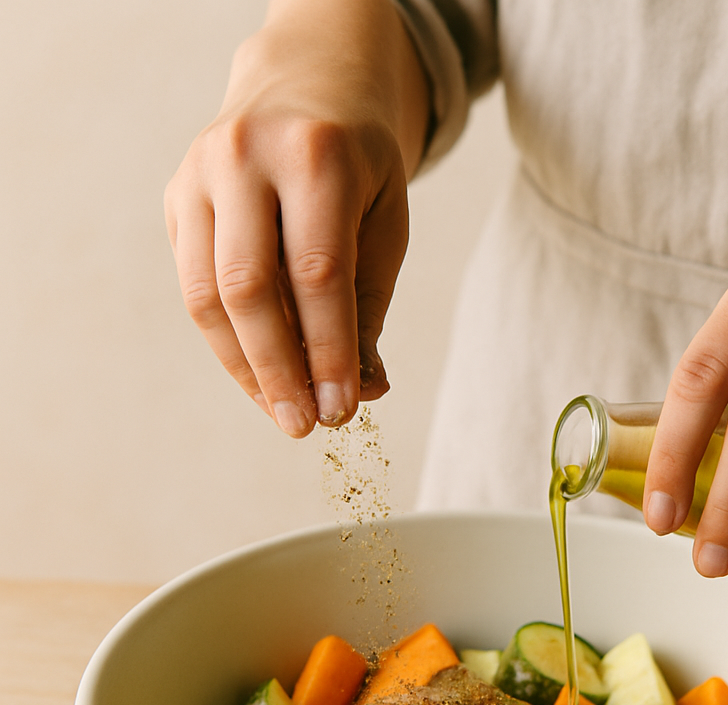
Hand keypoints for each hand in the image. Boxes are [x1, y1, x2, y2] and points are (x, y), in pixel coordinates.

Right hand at [164, 0, 428, 435]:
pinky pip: (193, 287)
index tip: (342, 411)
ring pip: (207, 295)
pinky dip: (227, 342)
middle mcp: (244, 158)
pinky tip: (261, 376)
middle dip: (279, 370)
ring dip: (246, 368)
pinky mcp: (176, 198)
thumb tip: (363, 391)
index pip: (318, 274)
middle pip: (249, 288)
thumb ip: (369, 305)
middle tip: (305, 427)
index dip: (329, 352)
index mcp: (314, 155)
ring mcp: (198, 175)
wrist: (306, 86)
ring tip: (283, 412)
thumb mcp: (384, 223)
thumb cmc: (358, 165)